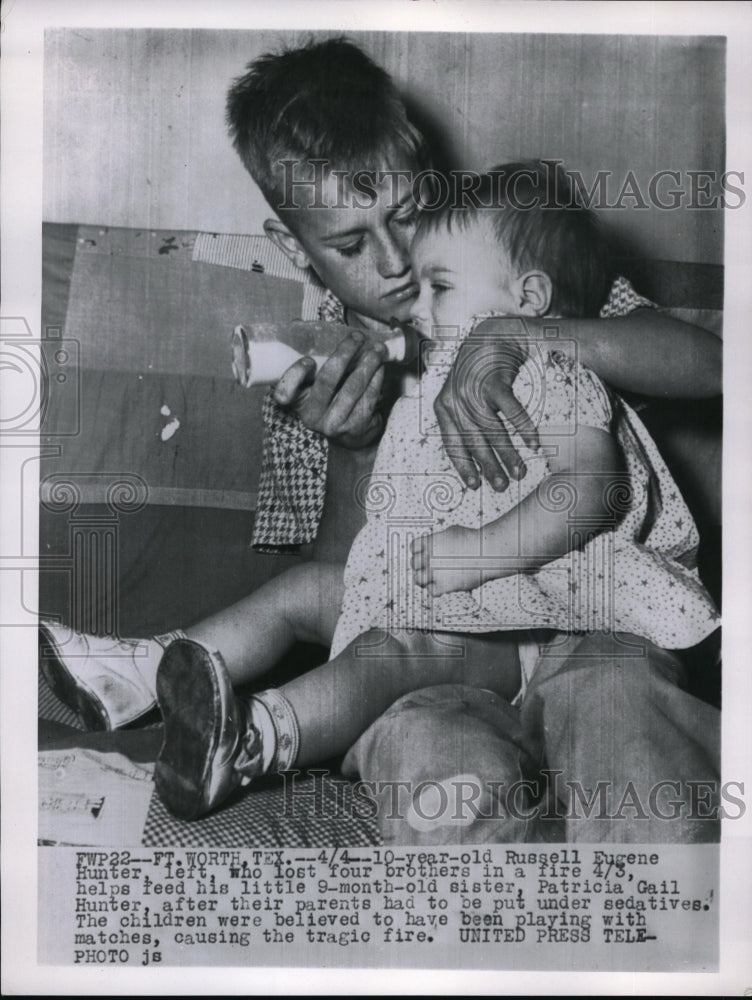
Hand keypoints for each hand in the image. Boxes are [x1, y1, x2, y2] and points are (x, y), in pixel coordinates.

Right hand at [273, 331, 386, 447]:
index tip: (308, 360)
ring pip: (354, 387)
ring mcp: (336, 423)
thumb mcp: (311, 388)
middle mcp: (314, 417)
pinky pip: (369, 396)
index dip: (295, 376)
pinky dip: (377, 378)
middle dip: (344, 354)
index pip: (285, 394)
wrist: (349, 437)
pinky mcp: (357, 426)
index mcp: (298, 403)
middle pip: (327, 381)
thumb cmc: (328, 402)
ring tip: (378, 348)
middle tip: (357, 337)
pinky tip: (380, 366)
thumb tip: (298, 325)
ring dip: (368, 363)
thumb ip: (307, 363)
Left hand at [411, 524, 484, 595]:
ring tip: (435, 577)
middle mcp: (429, 557)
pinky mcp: (444, 586)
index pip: (413, 547)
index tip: (427, 553)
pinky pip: (431, 592)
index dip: (419, 550)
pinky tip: (444, 584)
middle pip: (414, 564)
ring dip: (425, 579)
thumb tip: (433, 543)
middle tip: (432, 566)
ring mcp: (435, 572)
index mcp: (430, 542)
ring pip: (418, 580)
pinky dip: (436, 589)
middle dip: (421, 564)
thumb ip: (439, 538)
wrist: (488, 553)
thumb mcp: (452, 531)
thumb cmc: (474, 540)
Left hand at [434, 317, 539, 490]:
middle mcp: (455, 399)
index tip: (474, 486)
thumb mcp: (462, 396)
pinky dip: (524, 427)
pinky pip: (510, 410)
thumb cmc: (479, 373)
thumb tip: (477, 460)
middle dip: (488, 466)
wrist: (493, 335)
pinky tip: (534, 443)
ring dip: (508, 454)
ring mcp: (473, 389)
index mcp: (444, 407)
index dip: (463, 466)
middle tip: (501, 486)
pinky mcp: (494, 380)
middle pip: (474, 441)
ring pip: (492, 430)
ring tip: (520, 472)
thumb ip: (464, 421)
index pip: (452, 444)